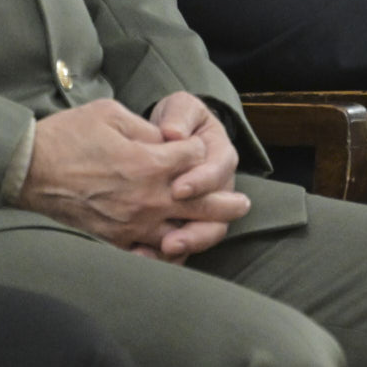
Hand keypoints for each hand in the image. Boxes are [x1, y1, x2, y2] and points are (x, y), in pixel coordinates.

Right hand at [21, 98, 250, 257]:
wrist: (27, 171)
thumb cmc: (67, 136)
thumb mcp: (109, 114)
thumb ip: (146, 129)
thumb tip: (167, 140)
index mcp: (148, 163)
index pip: (193, 158)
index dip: (197, 149)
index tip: (194, 146)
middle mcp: (147, 198)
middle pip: (200, 203)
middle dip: (225, 202)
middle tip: (243, 204)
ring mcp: (132, 225)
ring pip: (181, 233)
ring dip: (206, 231)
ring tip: (221, 230)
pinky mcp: (114, 241)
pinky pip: (151, 254)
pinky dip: (169, 254)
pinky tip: (178, 250)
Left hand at [148, 92, 239, 261]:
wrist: (169, 135)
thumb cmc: (177, 120)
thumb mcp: (180, 109)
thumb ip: (179, 117)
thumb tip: (174, 133)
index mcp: (220, 155)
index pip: (218, 171)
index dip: (201, 182)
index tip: (178, 188)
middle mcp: (217, 187)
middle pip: (219, 216)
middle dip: (197, 230)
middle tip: (173, 238)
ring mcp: (204, 209)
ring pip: (205, 235)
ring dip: (186, 246)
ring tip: (164, 251)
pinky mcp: (186, 222)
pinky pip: (184, 245)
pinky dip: (167, 254)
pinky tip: (146, 257)